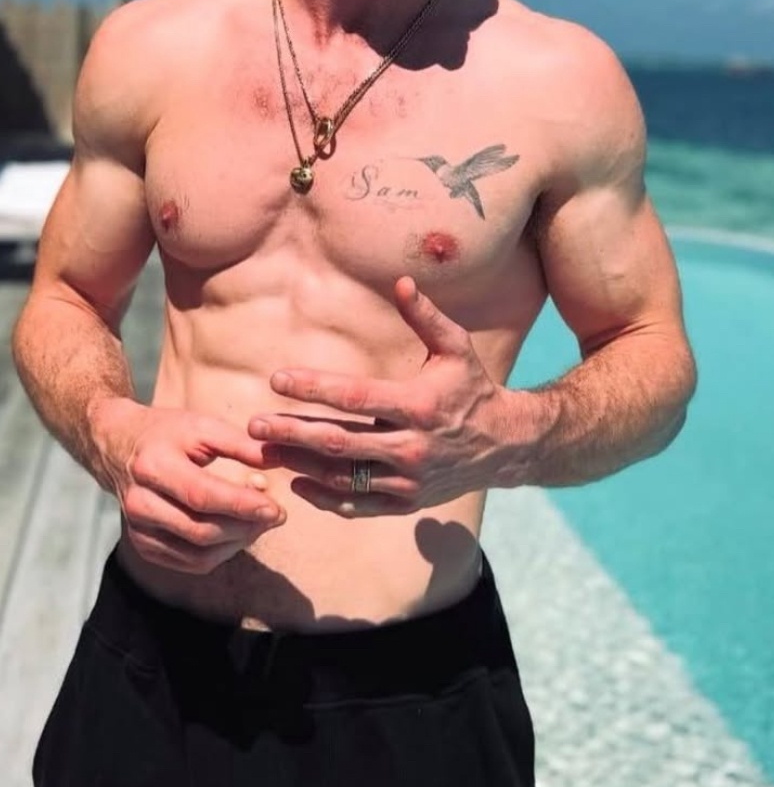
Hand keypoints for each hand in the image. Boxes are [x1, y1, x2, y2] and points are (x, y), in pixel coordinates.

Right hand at [95, 399, 285, 572]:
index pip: (202, 495)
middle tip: (277, 515)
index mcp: (153, 466)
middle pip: (202, 530)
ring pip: (198, 554)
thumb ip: (240, 444)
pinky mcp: (143, 546)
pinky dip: (220, 553)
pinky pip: (190, 563)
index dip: (242, 506)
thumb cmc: (166, 433)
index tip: (277, 508)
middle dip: (246, 527)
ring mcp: (138, 529)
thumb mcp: (201, 426)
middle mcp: (140, 503)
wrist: (118, 445)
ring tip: (260, 523)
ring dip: (237, 543)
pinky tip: (237, 533)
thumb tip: (278, 459)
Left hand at [248, 276, 519, 516]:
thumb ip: (425, 316)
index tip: (278, 379)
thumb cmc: (472, 388)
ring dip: (300, 465)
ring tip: (264, 450)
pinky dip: (325, 498)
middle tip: (254, 424)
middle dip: (293, 433)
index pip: (356, 397)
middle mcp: (412, 446)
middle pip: (340, 442)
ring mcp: (408, 479)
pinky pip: (358, 505)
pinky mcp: (406, 502)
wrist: (505, 445)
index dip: (314, 388)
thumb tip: (401, 280)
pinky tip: (297, 483)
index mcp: (419, 405)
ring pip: (343, 477)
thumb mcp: (455, 348)